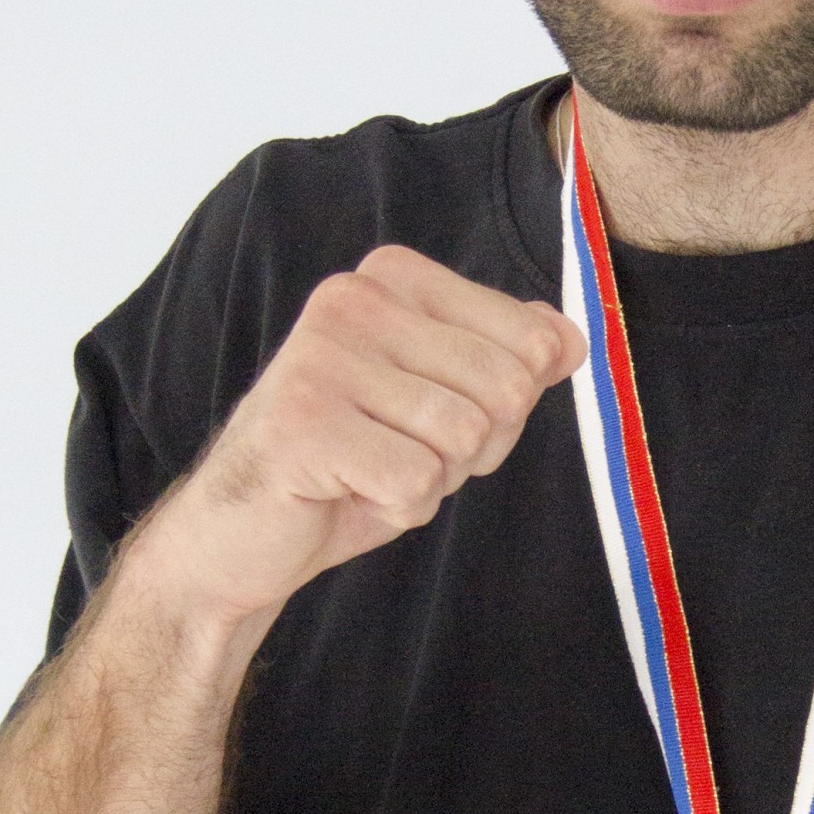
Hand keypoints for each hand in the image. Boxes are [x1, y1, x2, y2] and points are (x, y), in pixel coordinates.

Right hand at [133, 246, 583, 628]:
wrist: (242, 535)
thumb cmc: (351, 461)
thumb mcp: (444, 401)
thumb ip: (509, 360)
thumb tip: (571, 340)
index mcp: (393, 278)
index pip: (533, 339)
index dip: (506, 405)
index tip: (435, 414)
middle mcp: (353, 300)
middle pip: (507, 388)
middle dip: (474, 446)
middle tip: (400, 452)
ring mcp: (322, 357)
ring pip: (465, 436)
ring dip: (432, 478)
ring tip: (370, 470)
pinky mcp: (303, 423)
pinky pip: (418, 481)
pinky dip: (397, 508)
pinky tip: (346, 492)